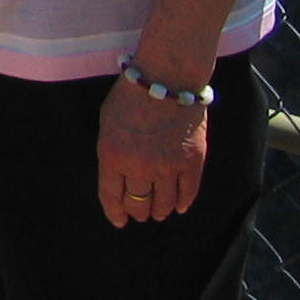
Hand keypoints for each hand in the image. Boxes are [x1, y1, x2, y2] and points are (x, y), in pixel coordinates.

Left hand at [97, 72, 209, 225]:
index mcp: (113, 156)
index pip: (111, 195)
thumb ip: (112, 153)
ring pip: (163, 203)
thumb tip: (118, 179)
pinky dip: (182, 203)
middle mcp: (140, 167)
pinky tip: (178, 206)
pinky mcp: (192, 162)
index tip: (119, 221)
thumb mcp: (107, 124)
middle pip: (138, 204)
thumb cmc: (130, 96)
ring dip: (159, 210)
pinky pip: (188, 193)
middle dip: (137, 212)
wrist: (166, 78)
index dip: (115, 212)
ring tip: (158, 211)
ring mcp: (168, 166)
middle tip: (139, 213)